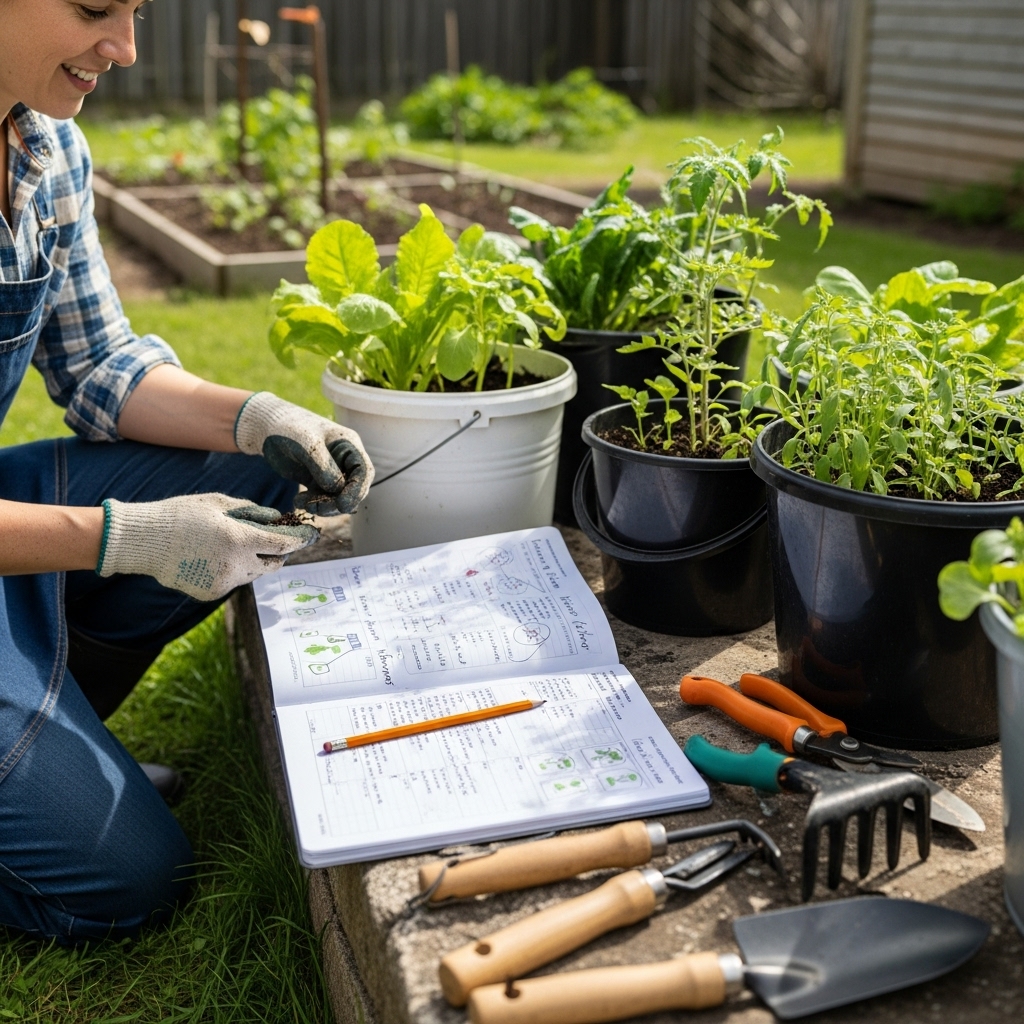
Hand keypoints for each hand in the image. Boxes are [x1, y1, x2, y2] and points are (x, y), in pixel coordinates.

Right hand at [97, 493, 318, 599]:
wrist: (143, 541)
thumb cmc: (181, 515)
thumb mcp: (219, 503)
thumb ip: (252, 513)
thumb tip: (276, 519)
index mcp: (240, 540)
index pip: (283, 544)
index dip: (301, 539)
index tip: (312, 535)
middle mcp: (236, 566)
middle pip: (274, 564)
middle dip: (278, 552)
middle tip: (275, 540)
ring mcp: (223, 583)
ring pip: (253, 574)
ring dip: (253, 561)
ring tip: (232, 544)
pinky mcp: (211, 594)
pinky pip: (233, 581)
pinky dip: (232, 570)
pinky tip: (213, 557)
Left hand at [234, 393, 373, 514]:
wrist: (266, 427)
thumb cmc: (289, 427)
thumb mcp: (307, 443)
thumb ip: (324, 466)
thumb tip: (338, 489)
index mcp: (349, 446)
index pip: (363, 471)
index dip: (358, 490)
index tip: (343, 505)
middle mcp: (344, 460)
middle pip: (353, 488)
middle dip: (338, 502)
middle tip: (318, 508)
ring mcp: (331, 472)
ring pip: (338, 497)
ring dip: (324, 505)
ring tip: (302, 504)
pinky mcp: (317, 481)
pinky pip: (322, 498)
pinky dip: (313, 504)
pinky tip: (298, 501)